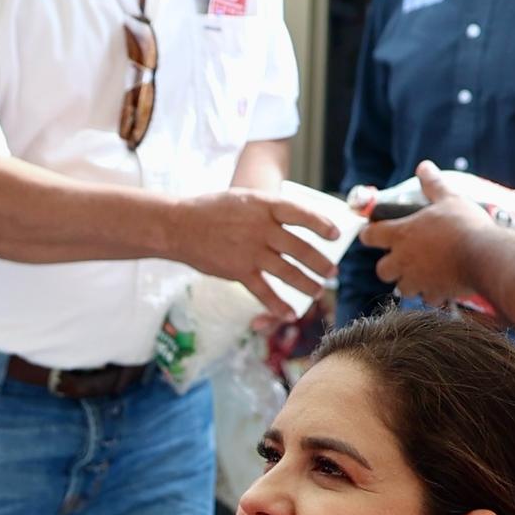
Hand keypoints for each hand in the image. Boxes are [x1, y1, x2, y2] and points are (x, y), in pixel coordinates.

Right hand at [163, 180, 345, 314]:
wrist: (178, 226)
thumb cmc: (212, 210)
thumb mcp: (244, 200)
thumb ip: (269, 211)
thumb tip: (296, 223)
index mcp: (264, 206)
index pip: (301, 214)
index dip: (321, 224)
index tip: (335, 235)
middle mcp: (260, 229)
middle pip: (300, 248)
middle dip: (320, 263)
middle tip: (332, 272)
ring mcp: (250, 251)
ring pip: (287, 272)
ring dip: (307, 284)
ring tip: (318, 291)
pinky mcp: (238, 271)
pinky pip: (264, 291)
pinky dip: (278, 305)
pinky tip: (290, 314)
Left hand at [355, 162, 499, 307]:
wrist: (485, 256)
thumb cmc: (464, 225)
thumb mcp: (448, 198)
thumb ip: (432, 184)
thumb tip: (424, 166)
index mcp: (402, 235)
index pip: (370, 236)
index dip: (370, 234)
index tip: (374, 232)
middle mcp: (404, 260)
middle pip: (382, 270)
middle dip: (390, 265)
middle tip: (404, 257)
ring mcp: (418, 280)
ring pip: (402, 288)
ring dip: (410, 282)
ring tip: (424, 273)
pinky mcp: (435, 294)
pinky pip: (427, 298)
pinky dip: (433, 294)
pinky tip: (443, 285)